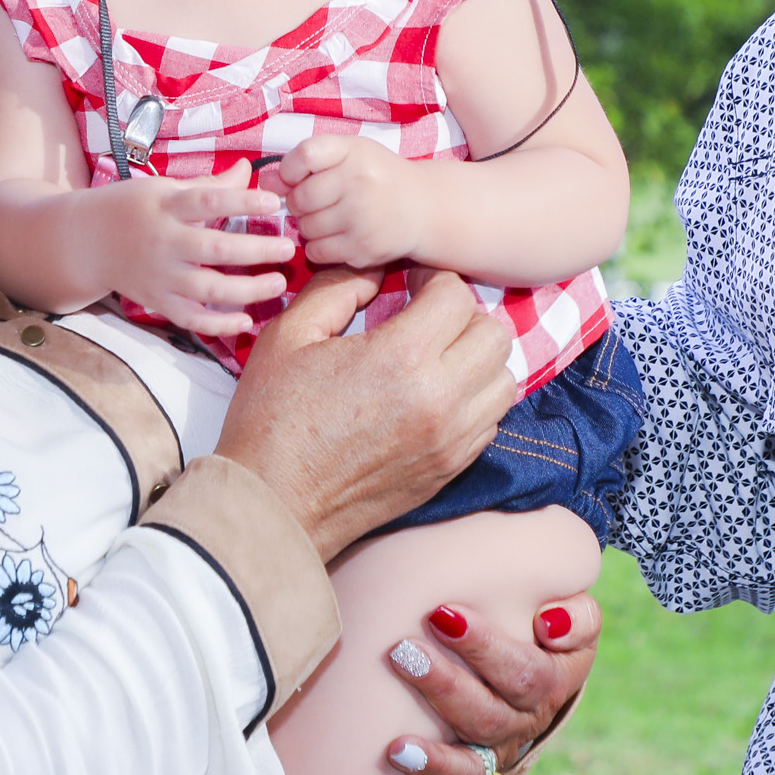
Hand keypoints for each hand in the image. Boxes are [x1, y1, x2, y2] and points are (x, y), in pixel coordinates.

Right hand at [87, 174, 298, 337]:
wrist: (85, 241)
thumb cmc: (131, 208)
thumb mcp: (164, 188)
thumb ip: (208, 185)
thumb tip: (248, 169)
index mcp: (166, 206)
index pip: (207, 201)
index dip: (242, 201)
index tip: (275, 202)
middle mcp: (164, 242)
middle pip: (214, 250)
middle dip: (255, 250)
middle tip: (288, 248)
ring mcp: (160, 276)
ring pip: (208, 290)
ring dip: (248, 290)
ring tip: (278, 283)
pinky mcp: (157, 301)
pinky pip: (190, 318)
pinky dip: (218, 324)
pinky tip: (246, 320)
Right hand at [218, 270, 517, 560]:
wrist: (274, 504)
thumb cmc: (271, 419)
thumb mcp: (289, 335)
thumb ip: (336, 287)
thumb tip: (374, 270)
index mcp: (400, 357)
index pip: (456, 296)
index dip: (433, 279)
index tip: (410, 284)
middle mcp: (440, 398)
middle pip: (492, 333)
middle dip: (462, 316)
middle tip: (425, 317)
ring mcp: (451, 438)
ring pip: (503, 378)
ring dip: (475, 358)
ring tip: (436, 357)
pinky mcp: (451, 468)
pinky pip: (491, 419)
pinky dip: (474, 399)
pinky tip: (435, 395)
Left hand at [274, 136, 427, 269]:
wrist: (422, 208)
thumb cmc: (377, 176)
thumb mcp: (349, 154)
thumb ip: (307, 161)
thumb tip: (264, 181)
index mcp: (355, 152)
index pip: (303, 156)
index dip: (289, 170)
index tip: (295, 177)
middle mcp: (360, 183)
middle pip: (299, 198)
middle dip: (297, 203)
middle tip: (314, 202)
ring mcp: (362, 219)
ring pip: (305, 228)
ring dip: (307, 226)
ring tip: (329, 218)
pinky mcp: (363, 249)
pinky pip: (317, 251)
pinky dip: (318, 246)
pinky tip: (335, 236)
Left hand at [385, 594, 601, 774]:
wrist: (534, 671)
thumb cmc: (544, 631)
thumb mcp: (576, 619)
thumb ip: (576, 616)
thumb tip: (551, 623)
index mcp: (554, 682)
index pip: (524, 671)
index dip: (484, 647)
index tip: (443, 614)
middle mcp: (525, 726)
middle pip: (488, 717)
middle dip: (444, 686)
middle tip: (402, 652)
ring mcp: (495, 756)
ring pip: (470, 768)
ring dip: (434, 760)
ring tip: (397, 747)